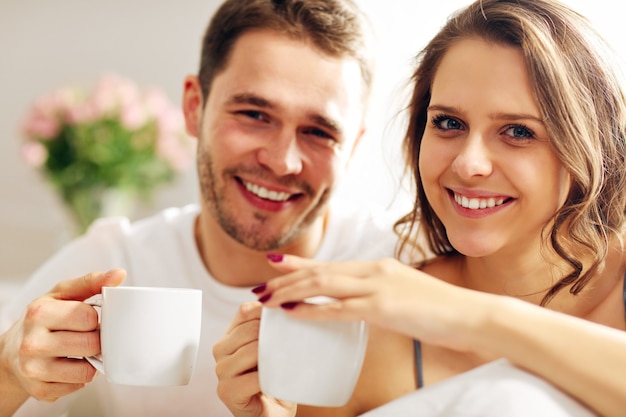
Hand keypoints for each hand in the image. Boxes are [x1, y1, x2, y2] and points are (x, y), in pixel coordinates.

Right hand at [0, 269, 125, 413]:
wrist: (12, 351)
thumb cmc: (44, 318)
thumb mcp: (63, 294)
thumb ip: (92, 282)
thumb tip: (119, 274)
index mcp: (39, 313)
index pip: (89, 318)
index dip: (96, 318)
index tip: (89, 319)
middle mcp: (32, 343)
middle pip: (91, 345)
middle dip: (96, 340)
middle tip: (88, 336)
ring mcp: (33, 370)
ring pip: (86, 371)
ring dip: (90, 361)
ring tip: (80, 351)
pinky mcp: (39, 391)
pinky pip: (78, 386)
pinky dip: (79, 377)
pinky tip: (69, 366)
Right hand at [213, 301, 295, 416]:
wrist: (272, 413)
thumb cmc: (275, 379)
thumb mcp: (274, 347)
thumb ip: (272, 326)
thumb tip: (287, 305)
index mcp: (231, 335)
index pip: (245, 311)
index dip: (267, 311)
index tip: (287, 316)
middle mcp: (221, 350)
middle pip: (248, 329)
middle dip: (273, 334)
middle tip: (290, 343)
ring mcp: (221, 371)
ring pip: (250, 351)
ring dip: (272, 356)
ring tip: (285, 362)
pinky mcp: (227, 391)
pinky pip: (252, 377)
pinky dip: (269, 378)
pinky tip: (277, 379)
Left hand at [261, 255, 485, 349]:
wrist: (471, 314)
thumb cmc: (441, 310)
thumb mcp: (405, 296)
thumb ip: (381, 296)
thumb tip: (363, 305)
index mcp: (377, 268)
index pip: (330, 264)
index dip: (299, 264)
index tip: (275, 264)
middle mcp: (373, 271)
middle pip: (319, 271)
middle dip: (285, 280)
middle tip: (259, 290)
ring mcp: (377, 287)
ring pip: (322, 284)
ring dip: (289, 291)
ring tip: (265, 300)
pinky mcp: (382, 307)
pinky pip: (338, 308)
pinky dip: (310, 309)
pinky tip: (291, 312)